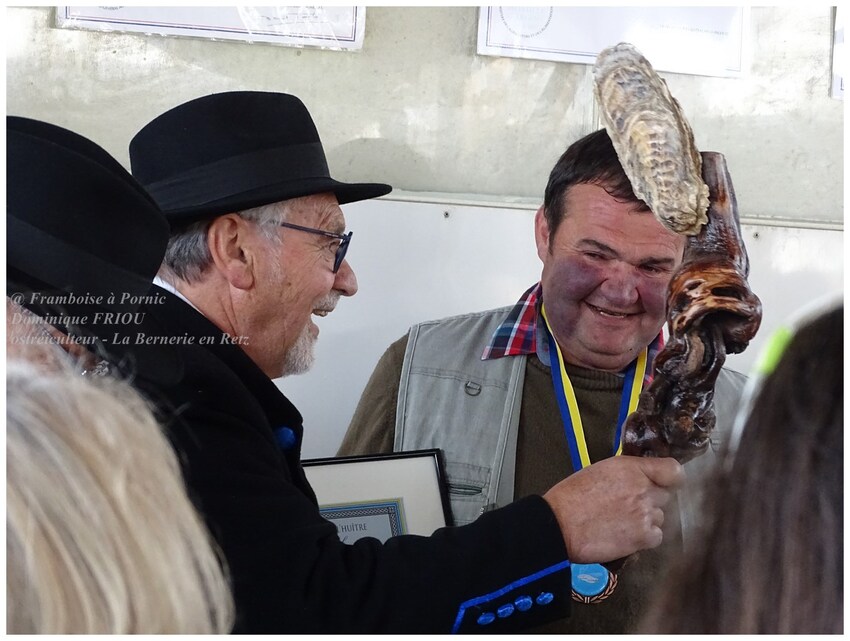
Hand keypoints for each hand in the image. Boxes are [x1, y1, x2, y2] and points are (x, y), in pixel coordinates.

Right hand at [542, 455, 684, 563]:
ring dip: (645, 521)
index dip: (669, 478)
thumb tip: (636, 481)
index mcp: (631, 468)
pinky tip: (625, 537)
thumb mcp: (598, 472)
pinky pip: (656, 536)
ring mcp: (645, 513)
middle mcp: (643, 488)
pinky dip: (644, 538)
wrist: (559, 524)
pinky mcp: (644, 536)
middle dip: (650, 501)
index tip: (661, 484)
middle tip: (627, 508)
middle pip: (664, 496)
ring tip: (621, 524)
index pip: (673, 471)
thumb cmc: (570, 497)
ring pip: (659, 518)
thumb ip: (625, 475)